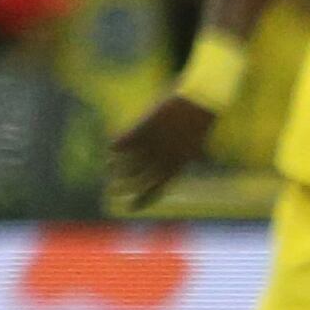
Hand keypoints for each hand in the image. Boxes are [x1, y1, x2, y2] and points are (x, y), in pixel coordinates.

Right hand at [106, 92, 216, 207]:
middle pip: (137, 181)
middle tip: (113, 190)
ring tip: (109, 166)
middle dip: (123, 188)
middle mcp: (163, 158)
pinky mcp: (144, 128)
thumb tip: (159, 170)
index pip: (157, 190)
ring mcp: (153, 143)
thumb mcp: (191, 145)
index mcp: (178, 166)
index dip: (143, 201)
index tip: (130, 208)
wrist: (200, 101)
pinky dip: (116, 146)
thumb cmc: (198, 122)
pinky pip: (124, 143)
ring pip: (128, 163)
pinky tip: (112, 146)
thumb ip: (174, 159)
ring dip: (115, 167)